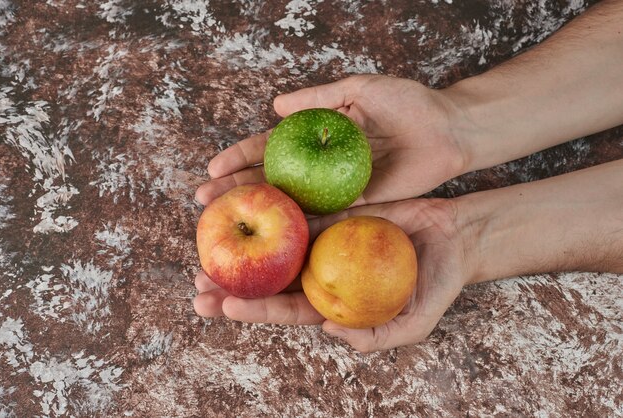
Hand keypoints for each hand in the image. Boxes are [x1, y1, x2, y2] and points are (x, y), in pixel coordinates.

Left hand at [193, 198, 469, 351]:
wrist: (454, 236)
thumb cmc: (438, 283)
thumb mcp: (416, 320)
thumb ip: (378, 335)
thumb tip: (329, 331)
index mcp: (334, 303)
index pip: (288, 310)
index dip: (256, 309)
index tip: (225, 305)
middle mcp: (322, 273)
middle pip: (270, 281)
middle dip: (232, 285)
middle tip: (196, 284)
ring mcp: (325, 242)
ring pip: (275, 246)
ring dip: (243, 249)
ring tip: (206, 245)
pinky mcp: (333, 213)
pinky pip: (298, 209)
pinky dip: (271, 209)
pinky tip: (244, 203)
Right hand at [195, 75, 466, 205]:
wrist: (449, 131)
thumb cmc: (409, 104)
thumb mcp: (361, 89)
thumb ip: (320, 95)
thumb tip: (275, 106)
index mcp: (318, 134)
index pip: (270, 147)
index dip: (241, 157)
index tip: (212, 168)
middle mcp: (322, 164)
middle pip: (272, 179)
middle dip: (237, 189)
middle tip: (205, 201)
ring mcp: (337, 187)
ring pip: (291, 202)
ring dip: (259, 213)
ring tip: (228, 222)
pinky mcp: (359, 206)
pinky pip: (324, 217)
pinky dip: (298, 226)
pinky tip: (273, 238)